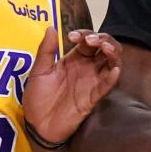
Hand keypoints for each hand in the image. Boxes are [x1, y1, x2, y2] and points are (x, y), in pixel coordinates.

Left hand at [23, 28, 121, 144]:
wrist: (36, 124)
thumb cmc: (37, 97)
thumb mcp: (38, 71)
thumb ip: (46, 50)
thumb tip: (51, 27)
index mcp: (74, 59)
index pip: (88, 40)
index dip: (84, 34)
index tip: (72, 36)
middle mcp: (87, 68)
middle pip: (105, 48)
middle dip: (102, 39)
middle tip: (91, 40)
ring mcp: (92, 82)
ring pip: (112, 63)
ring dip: (112, 53)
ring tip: (105, 48)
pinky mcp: (93, 98)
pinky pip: (107, 86)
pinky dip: (113, 77)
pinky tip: (114, 70)